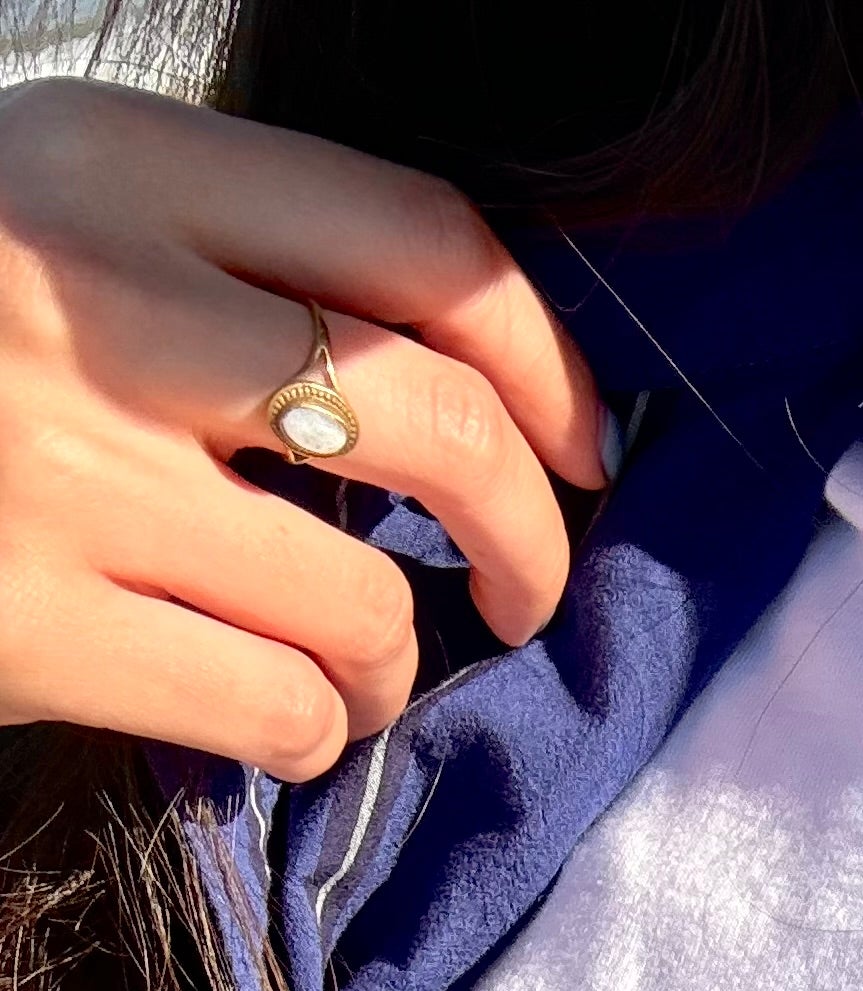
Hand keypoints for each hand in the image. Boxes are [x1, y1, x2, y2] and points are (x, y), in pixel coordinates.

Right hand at [0, 78, 604, 776]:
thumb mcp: (51, 215)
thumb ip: (221, 260)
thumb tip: (465, 391)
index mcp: (118, 165)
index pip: (423, 240)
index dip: (548, 362)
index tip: (587, 445)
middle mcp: (103, 305)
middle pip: (438, 427)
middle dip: (531, 534)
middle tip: (530, 589)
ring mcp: (68, 473)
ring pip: (366, 606)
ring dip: (393, 665)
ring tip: (349, 665)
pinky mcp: (35, 626)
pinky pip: (276, 709)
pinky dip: (308, 733)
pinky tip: (272, 715)